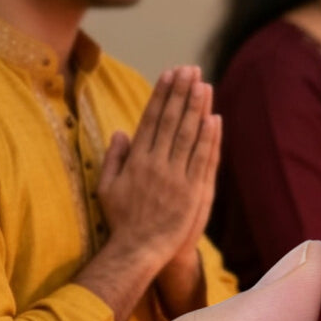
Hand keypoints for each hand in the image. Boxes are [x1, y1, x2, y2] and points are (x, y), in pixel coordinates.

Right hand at [99, 66, 219, 281]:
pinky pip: (203, 160)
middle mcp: (156, 164)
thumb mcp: (107, 187)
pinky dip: (209, 139)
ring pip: (188, 136)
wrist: (139, 251)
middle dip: (182, 92)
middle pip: (172, 121)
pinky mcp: (193, 193)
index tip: (169, 74)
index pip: (151, 118)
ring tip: (203, 85)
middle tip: (190, 69)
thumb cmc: (122, 221)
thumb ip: (114, 158)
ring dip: (197, 108)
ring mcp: (176, 178)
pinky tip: (214, 119)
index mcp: (136, 159)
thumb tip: (121, 131)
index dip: (162, 94)